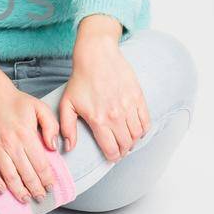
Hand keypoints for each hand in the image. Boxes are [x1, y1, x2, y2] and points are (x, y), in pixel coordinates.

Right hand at [0, 76, 59, 203]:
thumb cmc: (17, 102)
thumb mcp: (41, 108)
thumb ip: (51, 127)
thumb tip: (53, 148)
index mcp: (26, 134)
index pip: (40, 164)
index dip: (47, 179)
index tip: (50, 186)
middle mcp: (10, 143)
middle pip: (26, 173)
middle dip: (35, 189)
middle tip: (40, 197)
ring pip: (9, 175)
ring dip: (18, 190)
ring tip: (25, 199)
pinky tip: (2, 190)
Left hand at [59, 20, 148, 162]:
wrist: (96, 56)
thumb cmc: (80, 80)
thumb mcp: (67, 104)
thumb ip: (67, 128)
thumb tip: (68, 147)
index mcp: (98, 120)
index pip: (111, 149)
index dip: (112, 157)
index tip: (111, 157)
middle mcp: (116, 116)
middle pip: (125, 144)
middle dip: (122, 151)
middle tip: (119, 151)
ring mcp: (129, 107)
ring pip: (137, 135)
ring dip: (133, 142)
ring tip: (127, 141)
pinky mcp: (138, 98)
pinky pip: (146, 121)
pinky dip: (143, 130)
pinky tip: (136, 130)